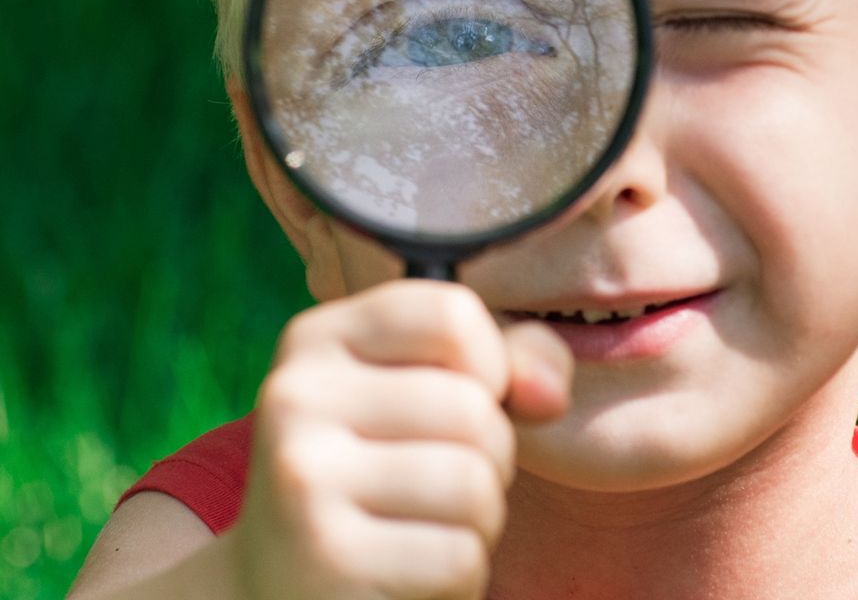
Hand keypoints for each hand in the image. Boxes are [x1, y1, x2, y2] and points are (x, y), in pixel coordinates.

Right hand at [227, 280, 571, 599]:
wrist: (278, 588)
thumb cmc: (383, 469)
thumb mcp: (428, 391)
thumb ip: (508, 361)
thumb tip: (550, 394)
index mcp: (318, 338)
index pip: (452, 314)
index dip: (492, 362)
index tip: (470, 395)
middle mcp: (296, 396)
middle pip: (471, 407)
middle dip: (492, 456)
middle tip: (446, 483)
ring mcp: (303, 479)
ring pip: (473, 484)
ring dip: (481, 521)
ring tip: (431, 527)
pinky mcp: (324, 560)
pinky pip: (459, 557)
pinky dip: (459, 575)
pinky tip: (413, 574)